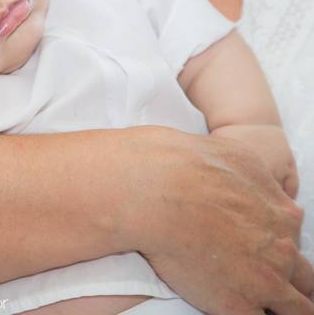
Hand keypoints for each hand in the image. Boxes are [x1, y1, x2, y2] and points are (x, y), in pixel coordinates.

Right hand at [122, 128, 313, 314]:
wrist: (157, 192)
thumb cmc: (189, 167)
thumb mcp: (238, 157)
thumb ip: (257, 180)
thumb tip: (261, 187)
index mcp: (282, 216)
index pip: (293, 239)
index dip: (279, 246)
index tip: (264, 250)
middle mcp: (282, 252)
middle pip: (305, 278)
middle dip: (297, 283)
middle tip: (278, 287)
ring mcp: (265, 283)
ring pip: (297, 309)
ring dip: (288, 308)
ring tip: (274, 310)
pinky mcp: (238, 306)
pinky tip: (241, 311)